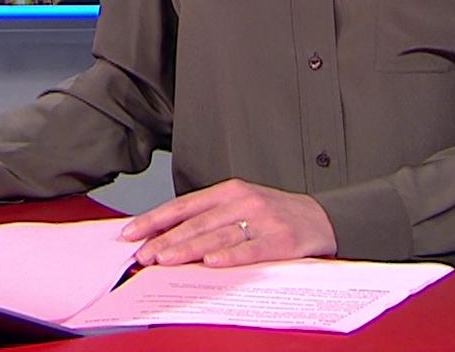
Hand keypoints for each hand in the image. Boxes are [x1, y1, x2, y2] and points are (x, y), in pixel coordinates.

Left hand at [120, 179, 336, 266]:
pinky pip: (252, 250)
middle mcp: (244, 201)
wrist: (324, 218)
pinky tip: (212, 263)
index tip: (131, 233)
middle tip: (144, 253)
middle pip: (198, 222)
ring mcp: (263, 220)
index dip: (155, 219)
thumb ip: (208, 217)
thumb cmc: (275, 214)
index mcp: (229, 191)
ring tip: (166, 259)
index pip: (184, 205)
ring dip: (190, 249)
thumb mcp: (241, 205)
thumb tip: (166, 236)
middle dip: (166, 239)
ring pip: (219, 235)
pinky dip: (231, 256)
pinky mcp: (282, 240)